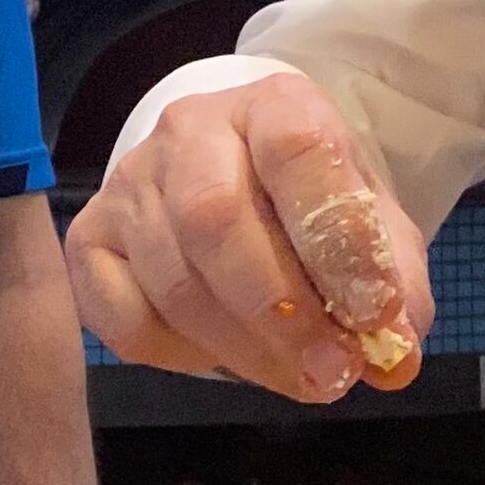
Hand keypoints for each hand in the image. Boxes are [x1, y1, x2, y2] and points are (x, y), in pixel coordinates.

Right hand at [66, 74, 431, 399]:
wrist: (238, 183)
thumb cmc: (309, 209)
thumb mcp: (373, 229)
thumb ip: (393, 286)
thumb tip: (394, 358)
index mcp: (273, 106)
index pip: (298, 151)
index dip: (339, 241)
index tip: (377, 314)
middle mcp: (190, 130)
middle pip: (214, 217)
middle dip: (280, 313)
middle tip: (331, 373)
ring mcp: (129, 183)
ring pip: (173, 280)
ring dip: (243, 348)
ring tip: (298, 377)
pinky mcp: (90, 240)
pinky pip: (125, 318)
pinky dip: (182, 356)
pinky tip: (226, 353)